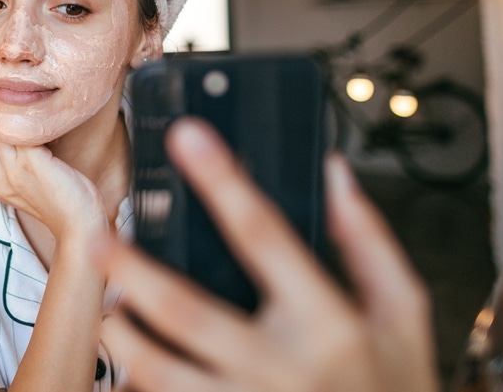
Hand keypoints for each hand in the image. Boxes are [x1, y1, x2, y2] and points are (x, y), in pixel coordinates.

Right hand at [0, 127, 106, 242]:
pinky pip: (19, 130)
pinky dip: (34, 125)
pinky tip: (52, 136)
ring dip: (14, 122)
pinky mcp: (33, 161)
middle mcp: (0, 179)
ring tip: (38, 131)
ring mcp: (15, 169)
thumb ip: (12, 168)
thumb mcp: (26, 189)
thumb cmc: (62, 203)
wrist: (80, 225)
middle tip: (22, 131)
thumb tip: (11, 135)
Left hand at [95, 118, 436, 391]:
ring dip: (125, 336)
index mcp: (329, 322)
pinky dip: (140, 385)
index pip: (265, 234)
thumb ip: (368, 242)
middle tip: (99, 237)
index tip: (186, 136)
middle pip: (188, 310)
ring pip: (161, 371)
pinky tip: (132, 364)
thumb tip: (333, 171)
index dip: (222, 180)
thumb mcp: (404, 314)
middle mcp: (285, 367)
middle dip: (135, 271)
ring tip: (108, 309)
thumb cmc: (398, 388)